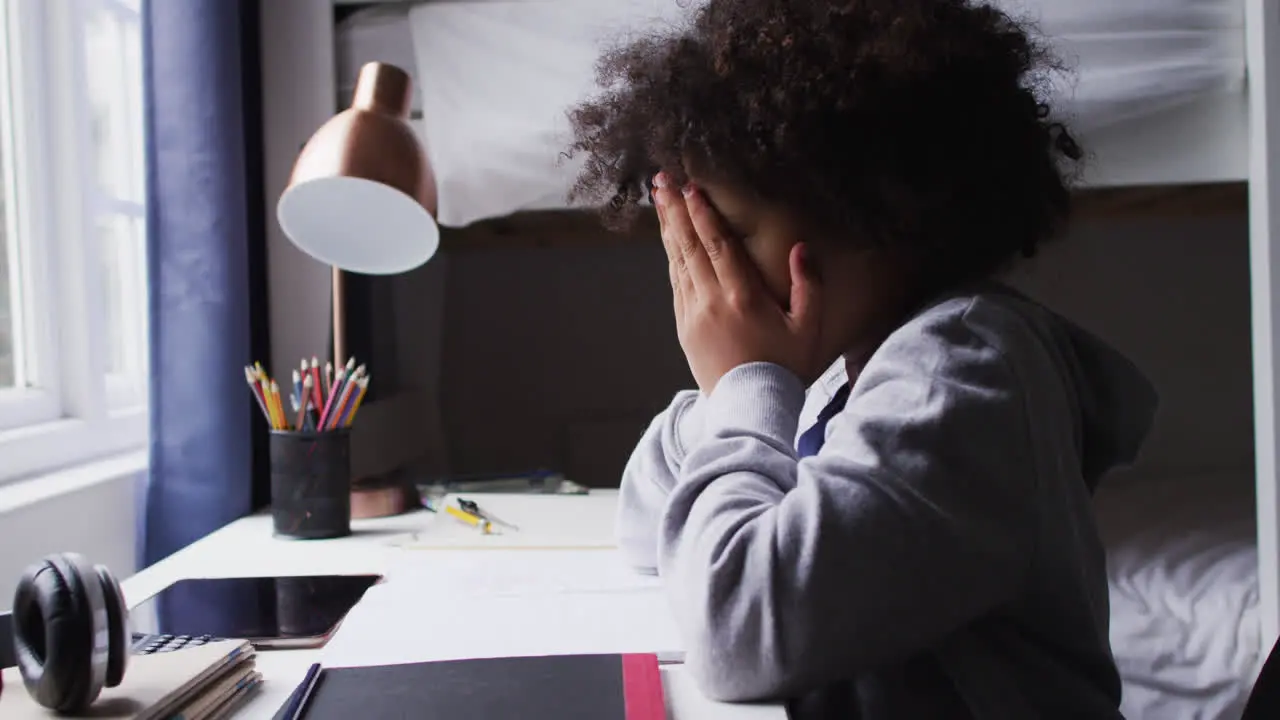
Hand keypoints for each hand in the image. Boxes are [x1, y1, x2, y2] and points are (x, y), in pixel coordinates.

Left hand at [654, 177, 823, 392]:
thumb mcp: (809, 328)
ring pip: (677, 262)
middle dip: (675, 210)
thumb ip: (809, 286)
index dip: (702, 214)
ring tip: (660, 200)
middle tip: (661, 180)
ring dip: (668, 229)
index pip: (718, 245)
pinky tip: (670, 241)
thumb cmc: (785, 368)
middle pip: (689, 246)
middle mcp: (712, 301)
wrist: (750, 407)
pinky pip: (676, 283)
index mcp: (743, 297)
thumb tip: (801, 248)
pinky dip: (672, 257)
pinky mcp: (685, 327)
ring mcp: (694, 314)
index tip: (690, 188)